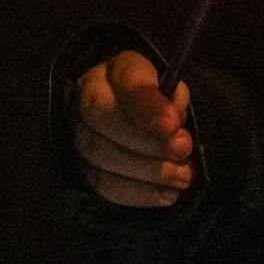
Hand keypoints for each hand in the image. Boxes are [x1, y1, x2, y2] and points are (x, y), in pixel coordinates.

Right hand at [72, 50, 194, 207]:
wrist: (146, 125)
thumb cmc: (165, 105)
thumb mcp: (175, 92)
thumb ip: (175, 98)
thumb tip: (173, 113)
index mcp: (117, 69)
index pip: (124, 78)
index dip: (147, 102)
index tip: (172, 123)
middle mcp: (89, 95)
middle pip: (102, 115)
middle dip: (147, 139)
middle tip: (182, 150)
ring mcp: (81, 132)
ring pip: (101, 153)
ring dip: (147, 170)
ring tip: (182, 176)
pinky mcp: (83, 166)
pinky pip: (102, 184)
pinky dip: (138, 193)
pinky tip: (166, 194)